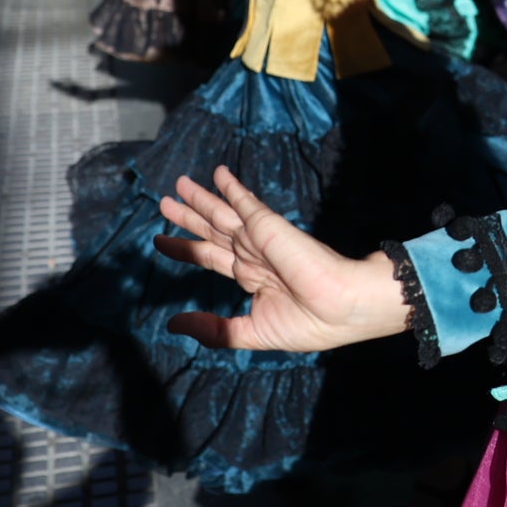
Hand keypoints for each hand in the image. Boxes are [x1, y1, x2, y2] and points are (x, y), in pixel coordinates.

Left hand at [156, 168, 409, 352]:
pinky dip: (231, 187)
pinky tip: (218, 173)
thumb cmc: (311, 323)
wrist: (344, 307)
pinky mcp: (268, 225)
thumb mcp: (253, 333)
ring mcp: (261, 237)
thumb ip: (215, 329)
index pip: (211, 257)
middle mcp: (253, 254)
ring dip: (200, 198)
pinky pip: (244, 202)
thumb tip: (174, 323)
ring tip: (177, 185)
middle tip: (164, 202)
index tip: (161, 240)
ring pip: (221, 213)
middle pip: (212, 231)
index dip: (186, 248)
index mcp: (253, 277)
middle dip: (188, 217)